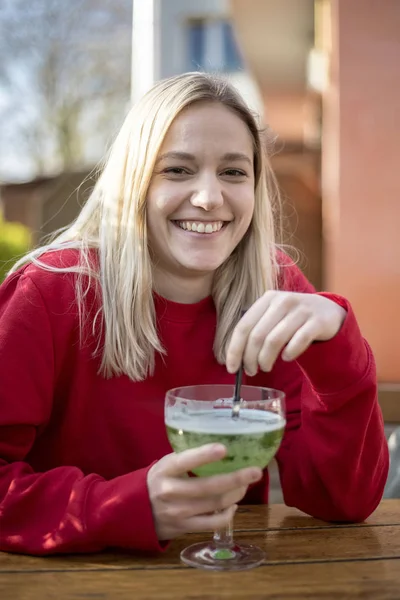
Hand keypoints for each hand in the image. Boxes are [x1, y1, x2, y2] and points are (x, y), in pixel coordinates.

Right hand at [147, 444, 261, 540]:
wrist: (133, 512)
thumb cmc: (157, 481)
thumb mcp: (166, 465)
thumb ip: (188, 458)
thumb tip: (223, 448)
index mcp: (165, 470)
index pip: (185, 461)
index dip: (205, 455)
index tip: (224, 448)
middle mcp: (170, 492)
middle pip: (209, 486)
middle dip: (236, 478)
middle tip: (256, 471)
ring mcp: (178, 512)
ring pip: (215, 504)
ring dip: (236, 493)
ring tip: (246, 484)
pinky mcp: (184, 528)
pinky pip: (213, 523)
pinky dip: (228, 514)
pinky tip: (233, 505)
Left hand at [226, 291, 346, 374]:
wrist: (329, 312)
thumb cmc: (294, 319)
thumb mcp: (274, 316)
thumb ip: (256, 330)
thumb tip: (235, 358)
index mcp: (267, 299)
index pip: (243, 326)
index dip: (235, 349)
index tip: (232, 368)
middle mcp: (283, 301)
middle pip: (257, 335)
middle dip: (250, 358)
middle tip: (251, 371)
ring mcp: (301, 310)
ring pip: (275, 340)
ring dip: (266, 359)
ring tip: (266, 367)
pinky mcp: (317, 321)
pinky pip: (298, 341)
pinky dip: (289, 353)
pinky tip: (287, 358)